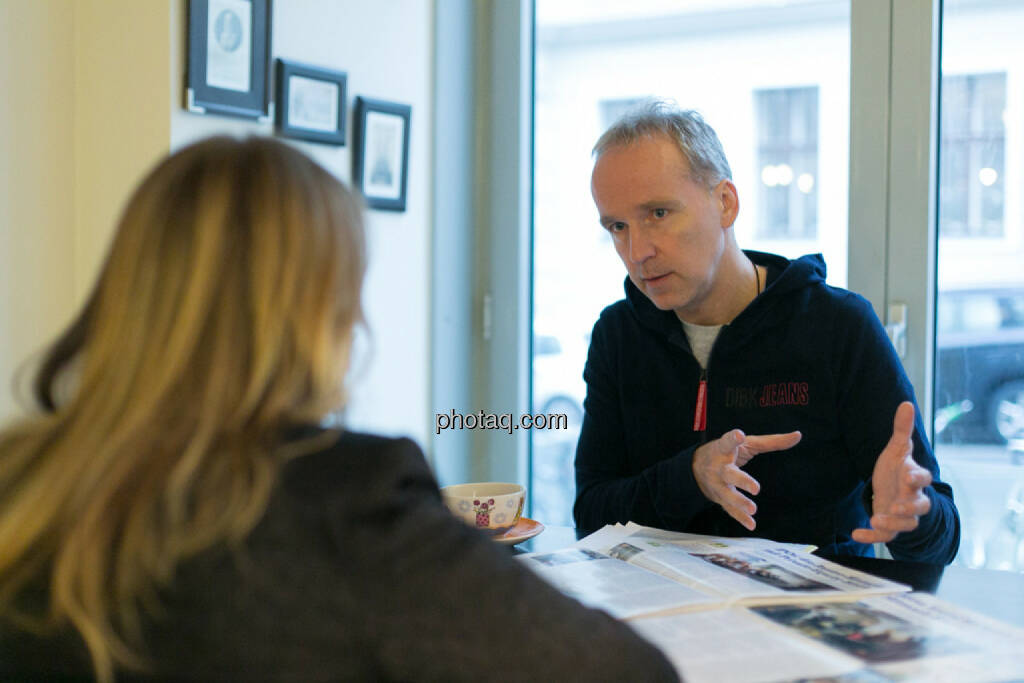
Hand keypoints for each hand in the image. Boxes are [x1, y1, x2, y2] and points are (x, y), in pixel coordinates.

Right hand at [692, 429, 801, 530]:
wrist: (696, 468)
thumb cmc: (728, 452)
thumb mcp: (747, 444)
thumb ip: (772, 441)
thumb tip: (798, 435)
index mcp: (724, 449)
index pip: (728, 442)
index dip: (733, 439)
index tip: (739, 435)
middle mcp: (719, 467)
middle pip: (729, 474)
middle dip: (742, 481)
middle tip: (756, 488)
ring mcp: (718, 484)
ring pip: (728, 494)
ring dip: (740, 502)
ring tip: (753, 509)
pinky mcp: (720, 498)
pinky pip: (729, 509)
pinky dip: (740, 518)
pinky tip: (751, 524)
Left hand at [852, 401, 932, 544]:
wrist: (895, 491)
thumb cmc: (897, 469)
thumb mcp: (897, 450)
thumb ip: (901, 430)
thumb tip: (906, 404)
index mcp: (914, 478)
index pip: (923, 479)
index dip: (917, 478)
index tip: (908, 476)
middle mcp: (912, 498)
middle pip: (920, 506)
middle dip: (909, 507)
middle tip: (895, 506)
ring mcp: (903, 514)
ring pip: (906, 524)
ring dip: (892, 524)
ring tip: (876, 520)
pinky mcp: (891, 527)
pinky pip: (885, 537)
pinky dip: (872, 537)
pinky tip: (856, 533)